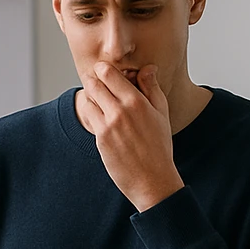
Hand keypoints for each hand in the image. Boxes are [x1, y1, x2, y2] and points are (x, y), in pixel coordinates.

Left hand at [82, 61, 183, 211]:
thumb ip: (152, 88)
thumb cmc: (160, 148)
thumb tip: (148, 68)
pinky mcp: (99, 139)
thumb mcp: (162, 113)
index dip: (104, 69)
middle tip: (100, 84)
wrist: (152, 180)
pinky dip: (93, 113)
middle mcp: (119, 111)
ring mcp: (107, 126)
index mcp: (136, 101)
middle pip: (93, 82)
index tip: (108, 73)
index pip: (107, 72)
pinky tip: (103, 118)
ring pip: (87, 99)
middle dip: (94, 80)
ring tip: (101, 101)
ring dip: (92, 97)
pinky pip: (89, 117)